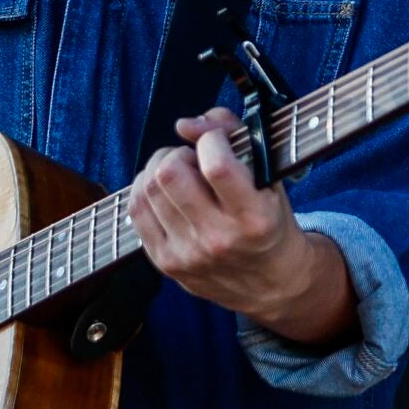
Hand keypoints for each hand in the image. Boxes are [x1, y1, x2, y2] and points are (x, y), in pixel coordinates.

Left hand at [128, 107, 352, 343]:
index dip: (211, 139)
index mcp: (254, 217)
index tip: (218, 141)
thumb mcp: (270, 178)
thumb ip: (236, 135)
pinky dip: (145, 190)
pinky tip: (164, 191)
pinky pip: (137, 211)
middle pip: (170, 174)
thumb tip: (186, 124)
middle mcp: (219, 239)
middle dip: (179, 153)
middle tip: (193, 159)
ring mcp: (187, 253)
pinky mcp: (165, 262)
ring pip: (147, 190)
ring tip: (179, 172)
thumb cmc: (271, 223)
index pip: (216, 165)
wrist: (272, 284)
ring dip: (159, 169)